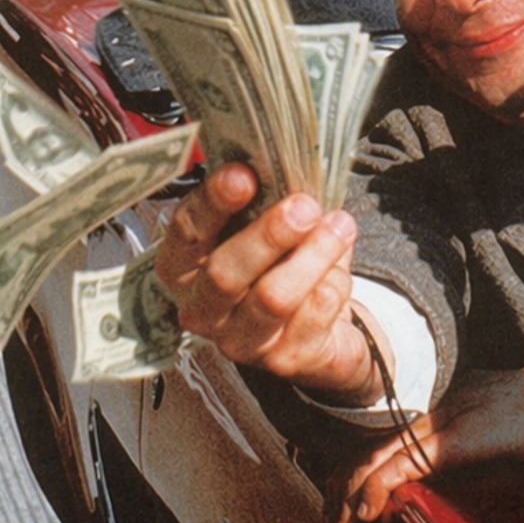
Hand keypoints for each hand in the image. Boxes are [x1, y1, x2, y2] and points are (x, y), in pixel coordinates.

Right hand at [153, 163, 377, 397]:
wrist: (316, 326)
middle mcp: (201, 309)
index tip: (245, 175)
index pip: (186, 232)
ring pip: (273, 298)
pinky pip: (312, 316)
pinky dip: (334, 283)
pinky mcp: (281, 362)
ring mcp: (238, 341)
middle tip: (304, 206)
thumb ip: (264, 198)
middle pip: (225, 274)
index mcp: (183, 267)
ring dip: (312, 255)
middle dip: (268, 235)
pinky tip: (341, 267)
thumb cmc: (278, 261)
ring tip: (339, 224)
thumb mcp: (263, 225)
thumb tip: (283, 160)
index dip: (213, 202)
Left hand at [326, 363, 523, 522]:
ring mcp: (420, 432)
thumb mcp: (461, 461)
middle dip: (338, 507)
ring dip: (348, 508)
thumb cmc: (506, 433)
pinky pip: (396, 467)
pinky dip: (375, 492)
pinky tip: (368, 514)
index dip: (344, 492)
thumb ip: (430, 474)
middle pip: (356, 463)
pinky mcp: (437, 443)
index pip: (364, 459)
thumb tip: (396, 507)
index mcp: (411, 430)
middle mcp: (408, 427)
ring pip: (367, 467)